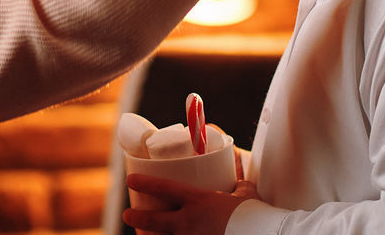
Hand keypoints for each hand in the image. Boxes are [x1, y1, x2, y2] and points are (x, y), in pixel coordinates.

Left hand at [124, 174, 259, 234]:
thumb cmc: (256, 215)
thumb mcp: (245, 193)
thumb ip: (237, 180)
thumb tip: (236, 163)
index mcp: (199, 201)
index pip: (164, 188)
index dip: (144, 184)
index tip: (130, 181)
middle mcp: (191, 222)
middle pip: (154, 220)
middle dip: (137, 218)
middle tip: (128, 215)